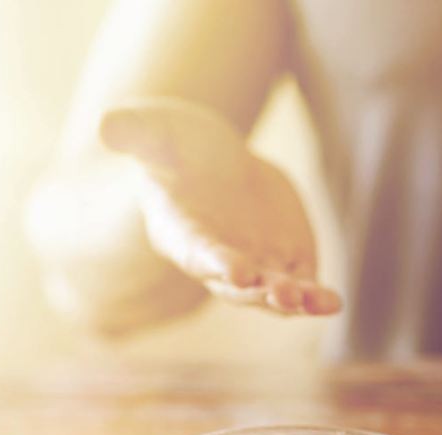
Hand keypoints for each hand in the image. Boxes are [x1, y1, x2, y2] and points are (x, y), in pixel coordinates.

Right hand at [99, 99, 340, 314]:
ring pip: (272, 294)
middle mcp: (216, 259)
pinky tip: (333, 303)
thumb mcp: (156, 128)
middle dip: (260, 291)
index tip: (236, 269)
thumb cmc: (177, 145)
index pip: (196, 252)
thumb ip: (135, 130)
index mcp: (179, 231)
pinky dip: (317, 298)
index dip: (215, 262)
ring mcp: (254, 265)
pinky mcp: (285, 263)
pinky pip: (302, 287)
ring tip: (319, 302)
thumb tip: (107, 124)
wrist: (216, 161)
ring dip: (293, 301)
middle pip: (237, 285)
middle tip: (284, 295)